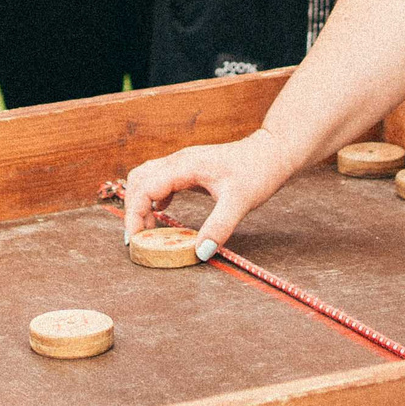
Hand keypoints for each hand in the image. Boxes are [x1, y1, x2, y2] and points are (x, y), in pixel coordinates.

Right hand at [122, 125, 303, 250]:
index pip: (145, 188)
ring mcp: (183, 163)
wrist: (271, 152)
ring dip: (142, 202)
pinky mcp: (189, 169)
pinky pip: (161, 180)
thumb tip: (200, 252)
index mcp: (184, 166)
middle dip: (133, 209)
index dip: (135, 214)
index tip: (136, 240)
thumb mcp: (240, 202)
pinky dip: (154, 197)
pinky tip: (163, 213)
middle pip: (138, 180)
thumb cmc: (257, 172)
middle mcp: (178, 161)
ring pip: (147, 178)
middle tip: (140, 238)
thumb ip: (219, 227)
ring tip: (150, 229)